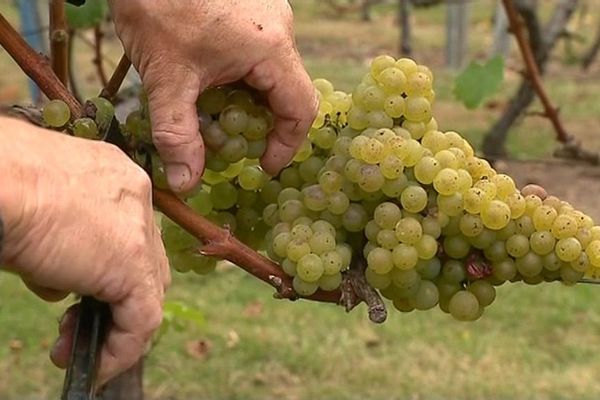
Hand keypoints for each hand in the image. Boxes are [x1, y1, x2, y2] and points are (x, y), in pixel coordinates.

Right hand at [0, 117, 169, 385]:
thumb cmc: (3, 186)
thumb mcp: (37, 213)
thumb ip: (60, 244)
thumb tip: (59, 283)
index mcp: (115, 176)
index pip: (129, 232)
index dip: (109, 270)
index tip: (78, 294)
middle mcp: (136, 197)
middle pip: (144, 261)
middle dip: (112, 300)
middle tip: (73, 325)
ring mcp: (138, 230)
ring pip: (147, 290)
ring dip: (113, 326)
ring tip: (70, 346)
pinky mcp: (131, 265)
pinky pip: (141, 318)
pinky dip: (120, 348)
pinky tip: (94, 364)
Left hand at [108, 0, 317, 191]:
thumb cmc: (157, 3)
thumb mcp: (166, 76)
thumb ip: (178, 134)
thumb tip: (186, 182)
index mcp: (271, 48)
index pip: (301, 109)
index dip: (285, 145)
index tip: (261, 165)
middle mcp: (279, 29)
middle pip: (288, 92)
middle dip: (262, 125)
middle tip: (233, 144)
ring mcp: (268, 14)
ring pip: (273, 73)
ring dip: (249, 100)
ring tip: (214, 111)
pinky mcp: (252, 7)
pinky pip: (259, 53)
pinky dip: (242, 76)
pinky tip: (210, 78)